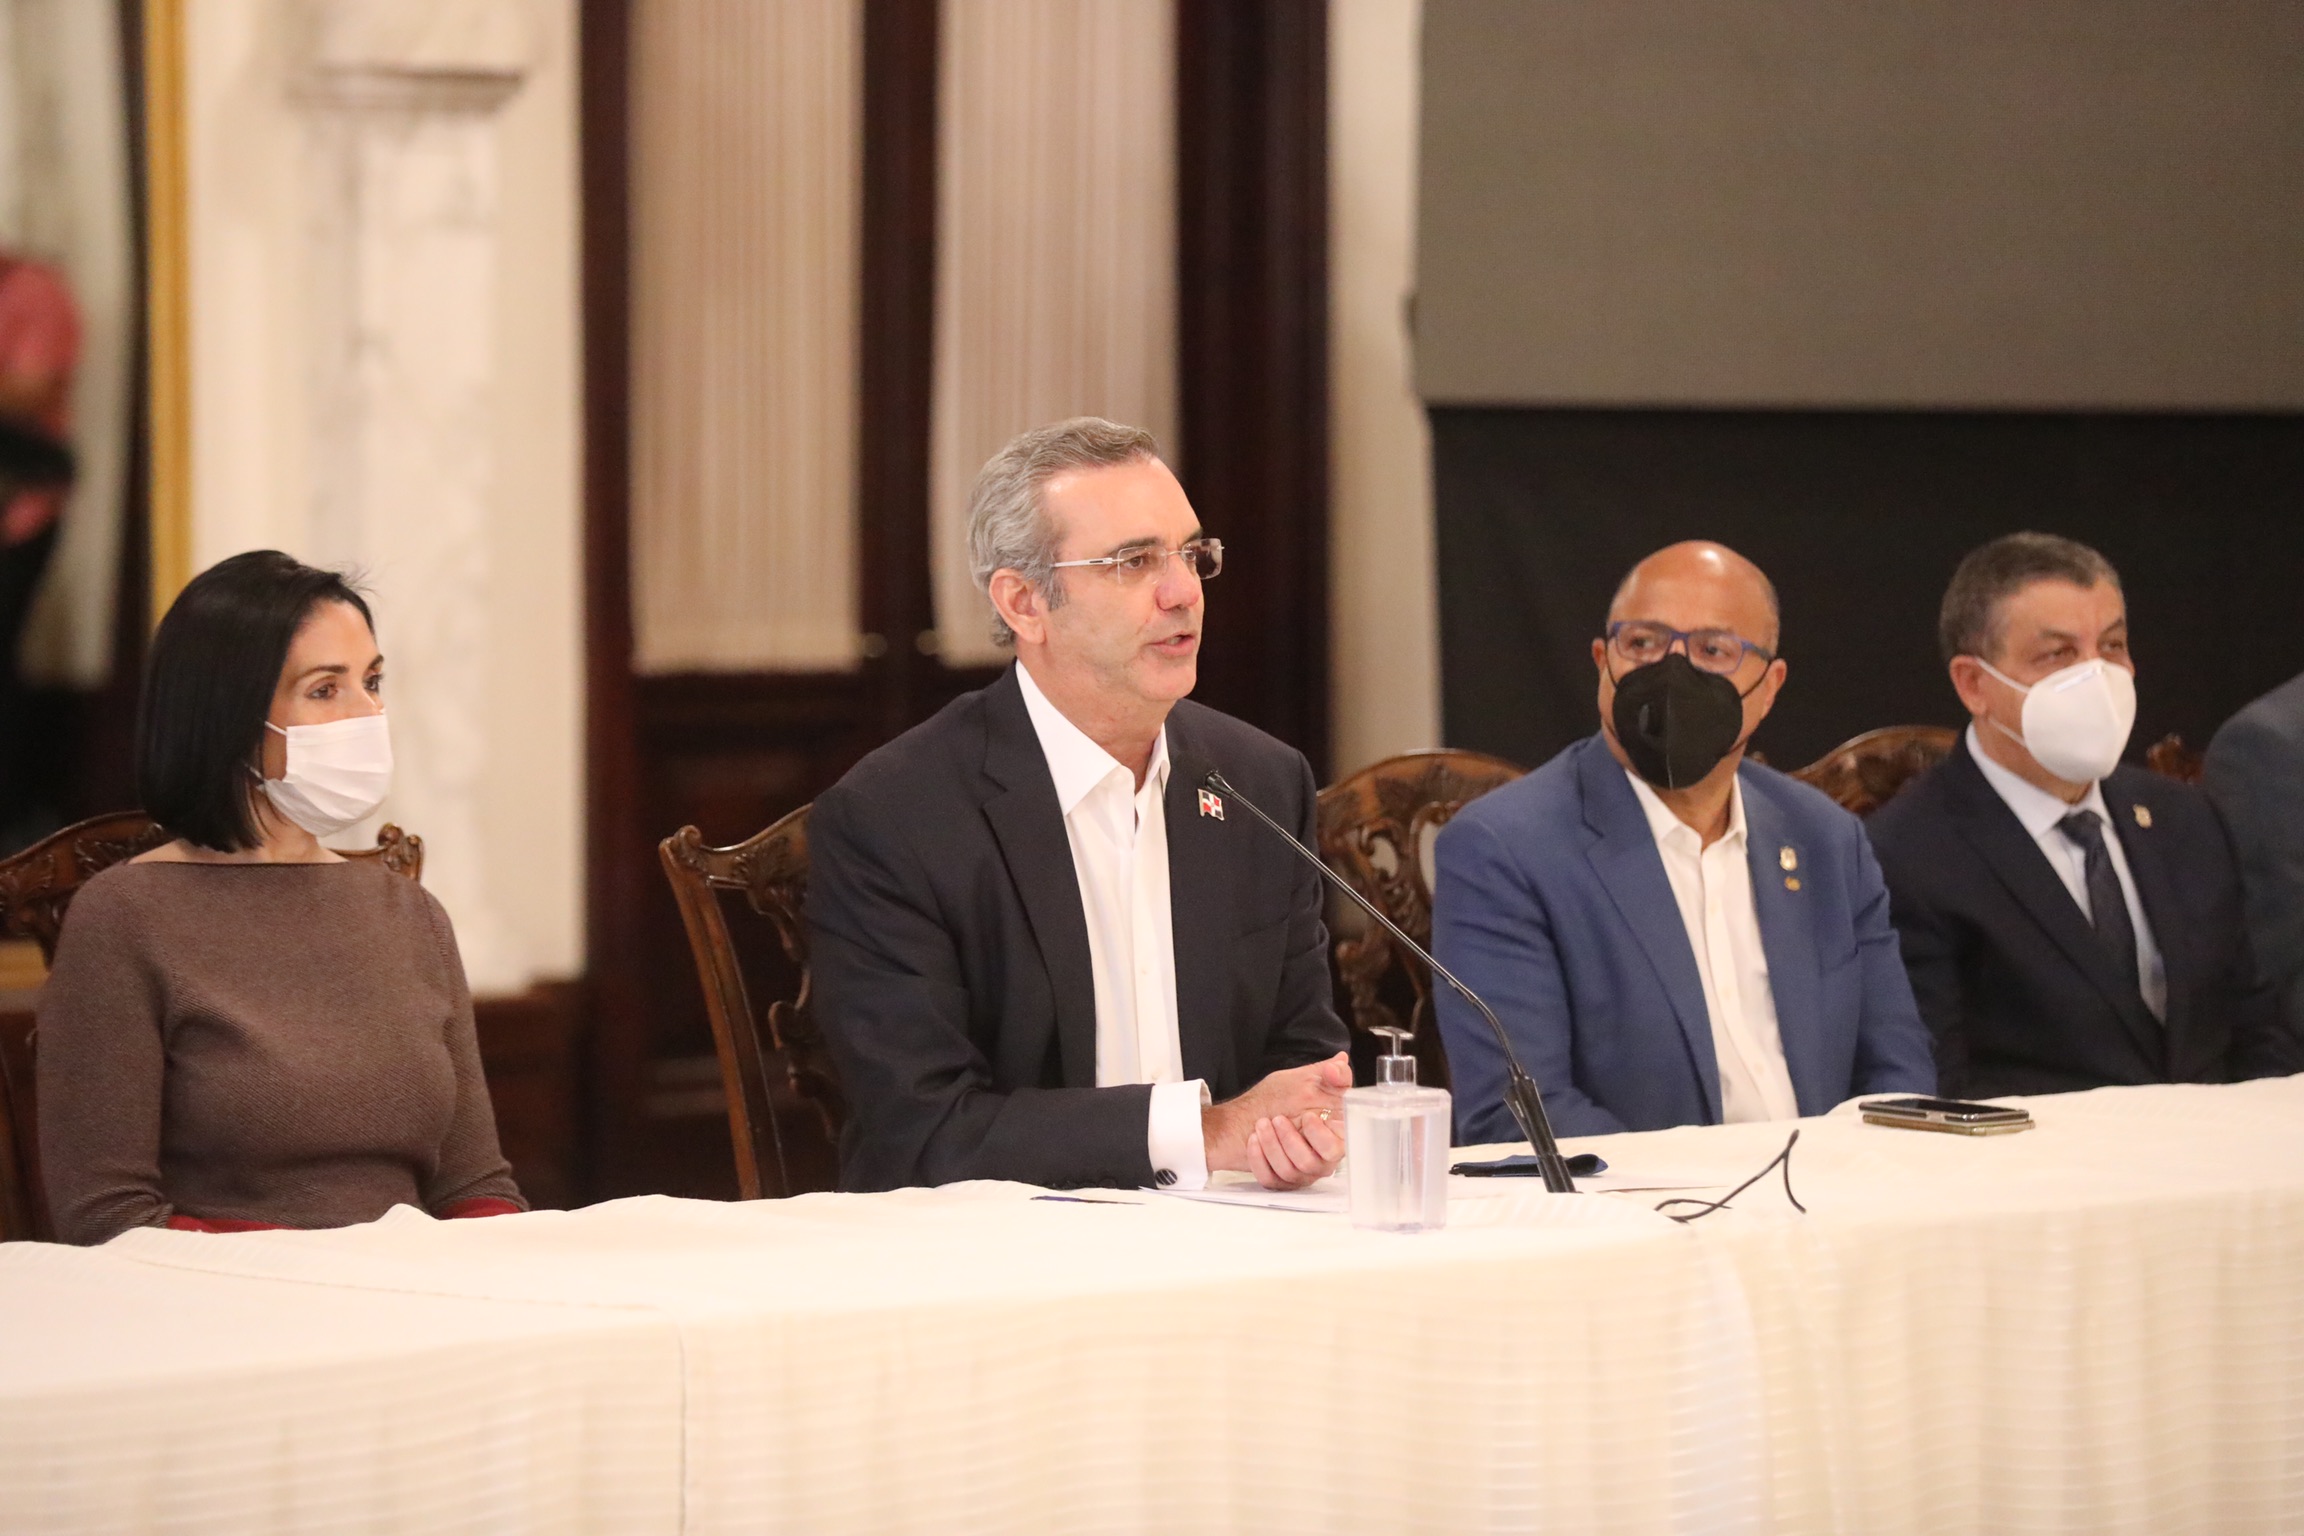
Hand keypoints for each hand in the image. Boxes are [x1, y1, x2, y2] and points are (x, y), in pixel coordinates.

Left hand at [1203, 1052, 1350, 1188]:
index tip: (1308, 1116)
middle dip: (1291, 1140)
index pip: (1337, 1148)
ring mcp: (1299, 1173)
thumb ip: (1331, 1073)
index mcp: (1333, 1136)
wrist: (1247, 1113)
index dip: (1321, 1136)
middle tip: (1277, 1119)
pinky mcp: (1278, 1180)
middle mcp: (1319, 1159)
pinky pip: (1270, 1180)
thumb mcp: (1306, 1078)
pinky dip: (1259, 1160)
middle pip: (1312, 1164)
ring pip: (1289, 1172)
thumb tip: (1340, 1063)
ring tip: (1261, 1124)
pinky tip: (1253, 1140)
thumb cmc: (1280, 1097)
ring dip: (1272, 1146)